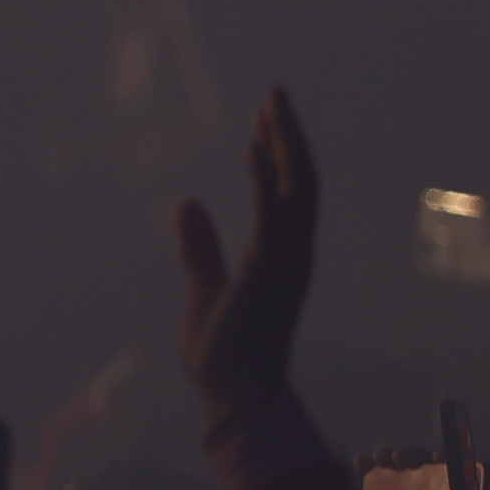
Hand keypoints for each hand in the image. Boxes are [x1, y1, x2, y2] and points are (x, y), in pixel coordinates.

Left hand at [170, 90, 322, 420]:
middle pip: (302, 179)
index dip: (278, 154)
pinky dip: (267, 176)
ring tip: (271, 103)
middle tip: (274, 95)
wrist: (235, 394)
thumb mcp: (204, 287)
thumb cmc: (225, 352)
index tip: (260, 122)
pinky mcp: (272, 267)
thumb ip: (200, 246)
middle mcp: (294, 250)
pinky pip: (274, 212)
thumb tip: (187, 204)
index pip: (288, 192)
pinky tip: (254, 144)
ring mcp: (288, 258)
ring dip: (286, 142)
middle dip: (289, 135)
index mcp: (282, 255)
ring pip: (299, 186)